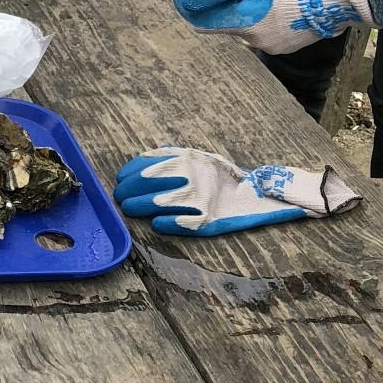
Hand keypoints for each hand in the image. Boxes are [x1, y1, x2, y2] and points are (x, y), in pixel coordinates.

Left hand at [113, 148, 359, 236]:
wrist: (262, 195)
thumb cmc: (225, 177)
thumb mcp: (201, 160)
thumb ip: (175, 158)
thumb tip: (143, 160)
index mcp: (190, 159)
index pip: (149, 164)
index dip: (130, 172)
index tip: (120, 179)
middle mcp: (194, 177)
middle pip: (148, 185)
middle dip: (128, 191)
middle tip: (121, 198)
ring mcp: (200, 200)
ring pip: (157, 205)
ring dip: (138, 207)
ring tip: (130, 210)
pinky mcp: (207, 222)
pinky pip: (176, 224)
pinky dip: (162, 223)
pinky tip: (155, 223)